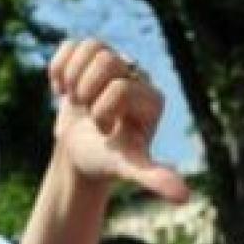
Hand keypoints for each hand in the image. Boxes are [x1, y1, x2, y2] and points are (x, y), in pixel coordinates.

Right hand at [48, 39, 189, 202]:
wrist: (81, 156)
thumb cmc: (107, 162)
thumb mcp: (129, 168)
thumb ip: (154, 178)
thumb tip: (184, 198)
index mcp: (153, 99)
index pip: (120, 88)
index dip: (102, 112)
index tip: (105, 131)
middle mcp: (138, 76)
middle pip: (105, 58)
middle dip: (87, 92)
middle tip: (90, 113)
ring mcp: (114, 64)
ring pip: (90, 46)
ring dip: (73, 78)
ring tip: (79, 101)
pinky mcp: (90, 59)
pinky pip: (70, 45)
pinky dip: (59, 70)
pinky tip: (64, 92)